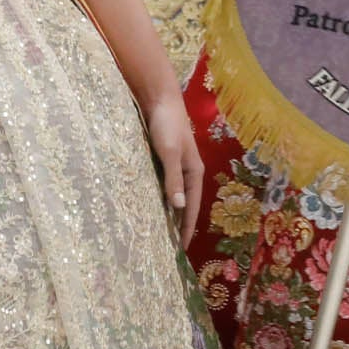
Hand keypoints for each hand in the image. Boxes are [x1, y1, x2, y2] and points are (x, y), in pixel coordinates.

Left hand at [142, 84, 204, 233]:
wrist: (159, 98)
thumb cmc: (166, 125)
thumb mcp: (169, 153)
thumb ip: (174, 179)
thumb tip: (180, 208)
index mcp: (195, 172)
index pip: (192, 208)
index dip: (187, 228)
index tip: (181, 249)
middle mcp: (189, 171)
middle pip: (187, 204)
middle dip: (181, 225)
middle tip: (171, 247)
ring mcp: (177, 166)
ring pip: (176, 196)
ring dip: (171, 213)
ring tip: (162, 233)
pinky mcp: (165, 159)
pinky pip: (166, 186)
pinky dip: (162, 199)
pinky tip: (153, 207)